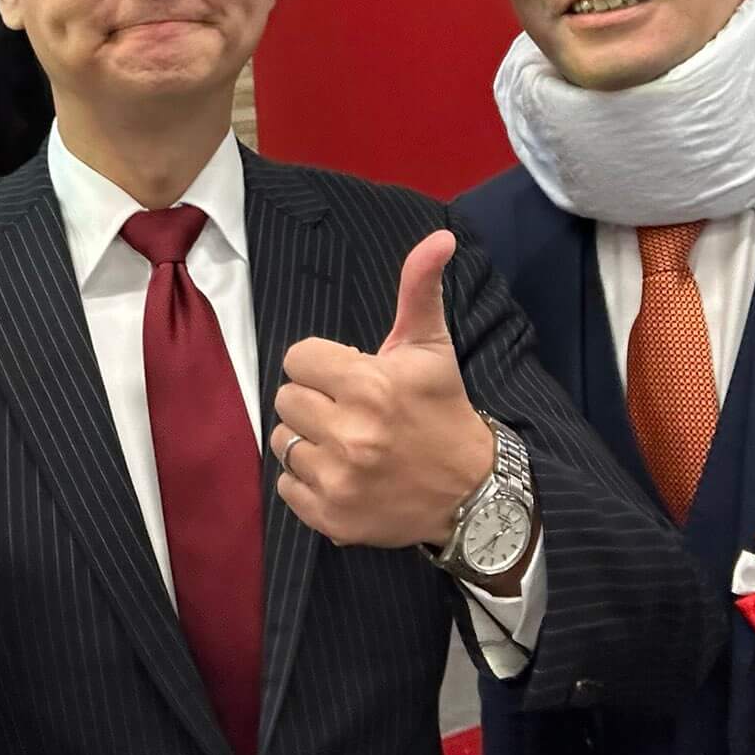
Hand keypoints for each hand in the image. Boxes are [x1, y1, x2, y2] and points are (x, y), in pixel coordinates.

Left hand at [269, 230, 496, 547]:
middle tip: (349, 411)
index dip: (322, 364)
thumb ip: (420, 287)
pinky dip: (307, 481)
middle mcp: (350, 433)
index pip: (298, 358)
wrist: (473, 492)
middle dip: (315, 400)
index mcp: (369, 384)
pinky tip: (341, 474)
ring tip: (344, 442)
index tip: (350, 377)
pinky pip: (286, 487)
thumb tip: (439, 236)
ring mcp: (339, 480)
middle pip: (286, 399)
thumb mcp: (431, 346)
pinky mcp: (332, 518)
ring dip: (308, 440)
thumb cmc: (442, 409)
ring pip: (282, 442)